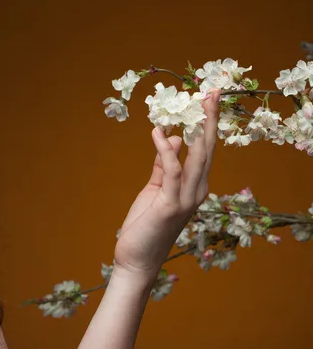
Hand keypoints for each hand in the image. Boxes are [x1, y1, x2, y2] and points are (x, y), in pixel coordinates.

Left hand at [113, 89, 219, 279]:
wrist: (137, 258)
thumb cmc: (146, 224)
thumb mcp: (155, 188)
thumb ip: (164, 165)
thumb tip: (171, 137)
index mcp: (194, 186)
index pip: (204, 150)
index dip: (207, 123)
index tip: (207, 98)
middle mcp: (197, 191)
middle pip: (207, 148)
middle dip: (208, 118)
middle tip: (211, 90)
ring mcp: (186, 199)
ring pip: (196, 157)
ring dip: (196, 127)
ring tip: (194, 101)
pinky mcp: (170, 205)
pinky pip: (171, 171)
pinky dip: (165, 150)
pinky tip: (157, 132)